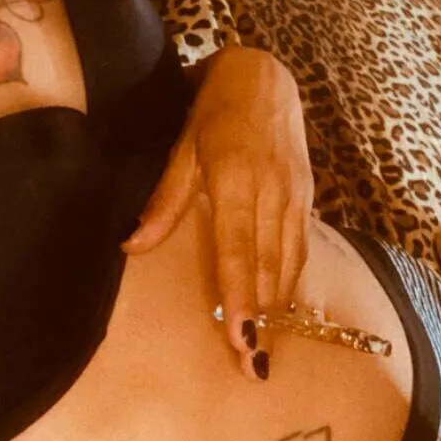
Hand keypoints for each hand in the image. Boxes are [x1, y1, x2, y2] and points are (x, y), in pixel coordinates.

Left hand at [120, 47, 314, 377]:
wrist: (265, 76)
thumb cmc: (213, 109)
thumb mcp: (183, 147)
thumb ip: (165, 200)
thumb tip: (133, 245)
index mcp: (235, 179)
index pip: (238, 250)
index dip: (239, 297)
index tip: (240, 338)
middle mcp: (271, 191)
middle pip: (268, 266)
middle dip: (262, 317)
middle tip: (253, 365)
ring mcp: (295, 193)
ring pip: (289, 260)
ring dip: (279, 306)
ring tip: (268, 347)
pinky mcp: (308, 193)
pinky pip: (301, 245)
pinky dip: (292, 278)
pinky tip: (284, 304)